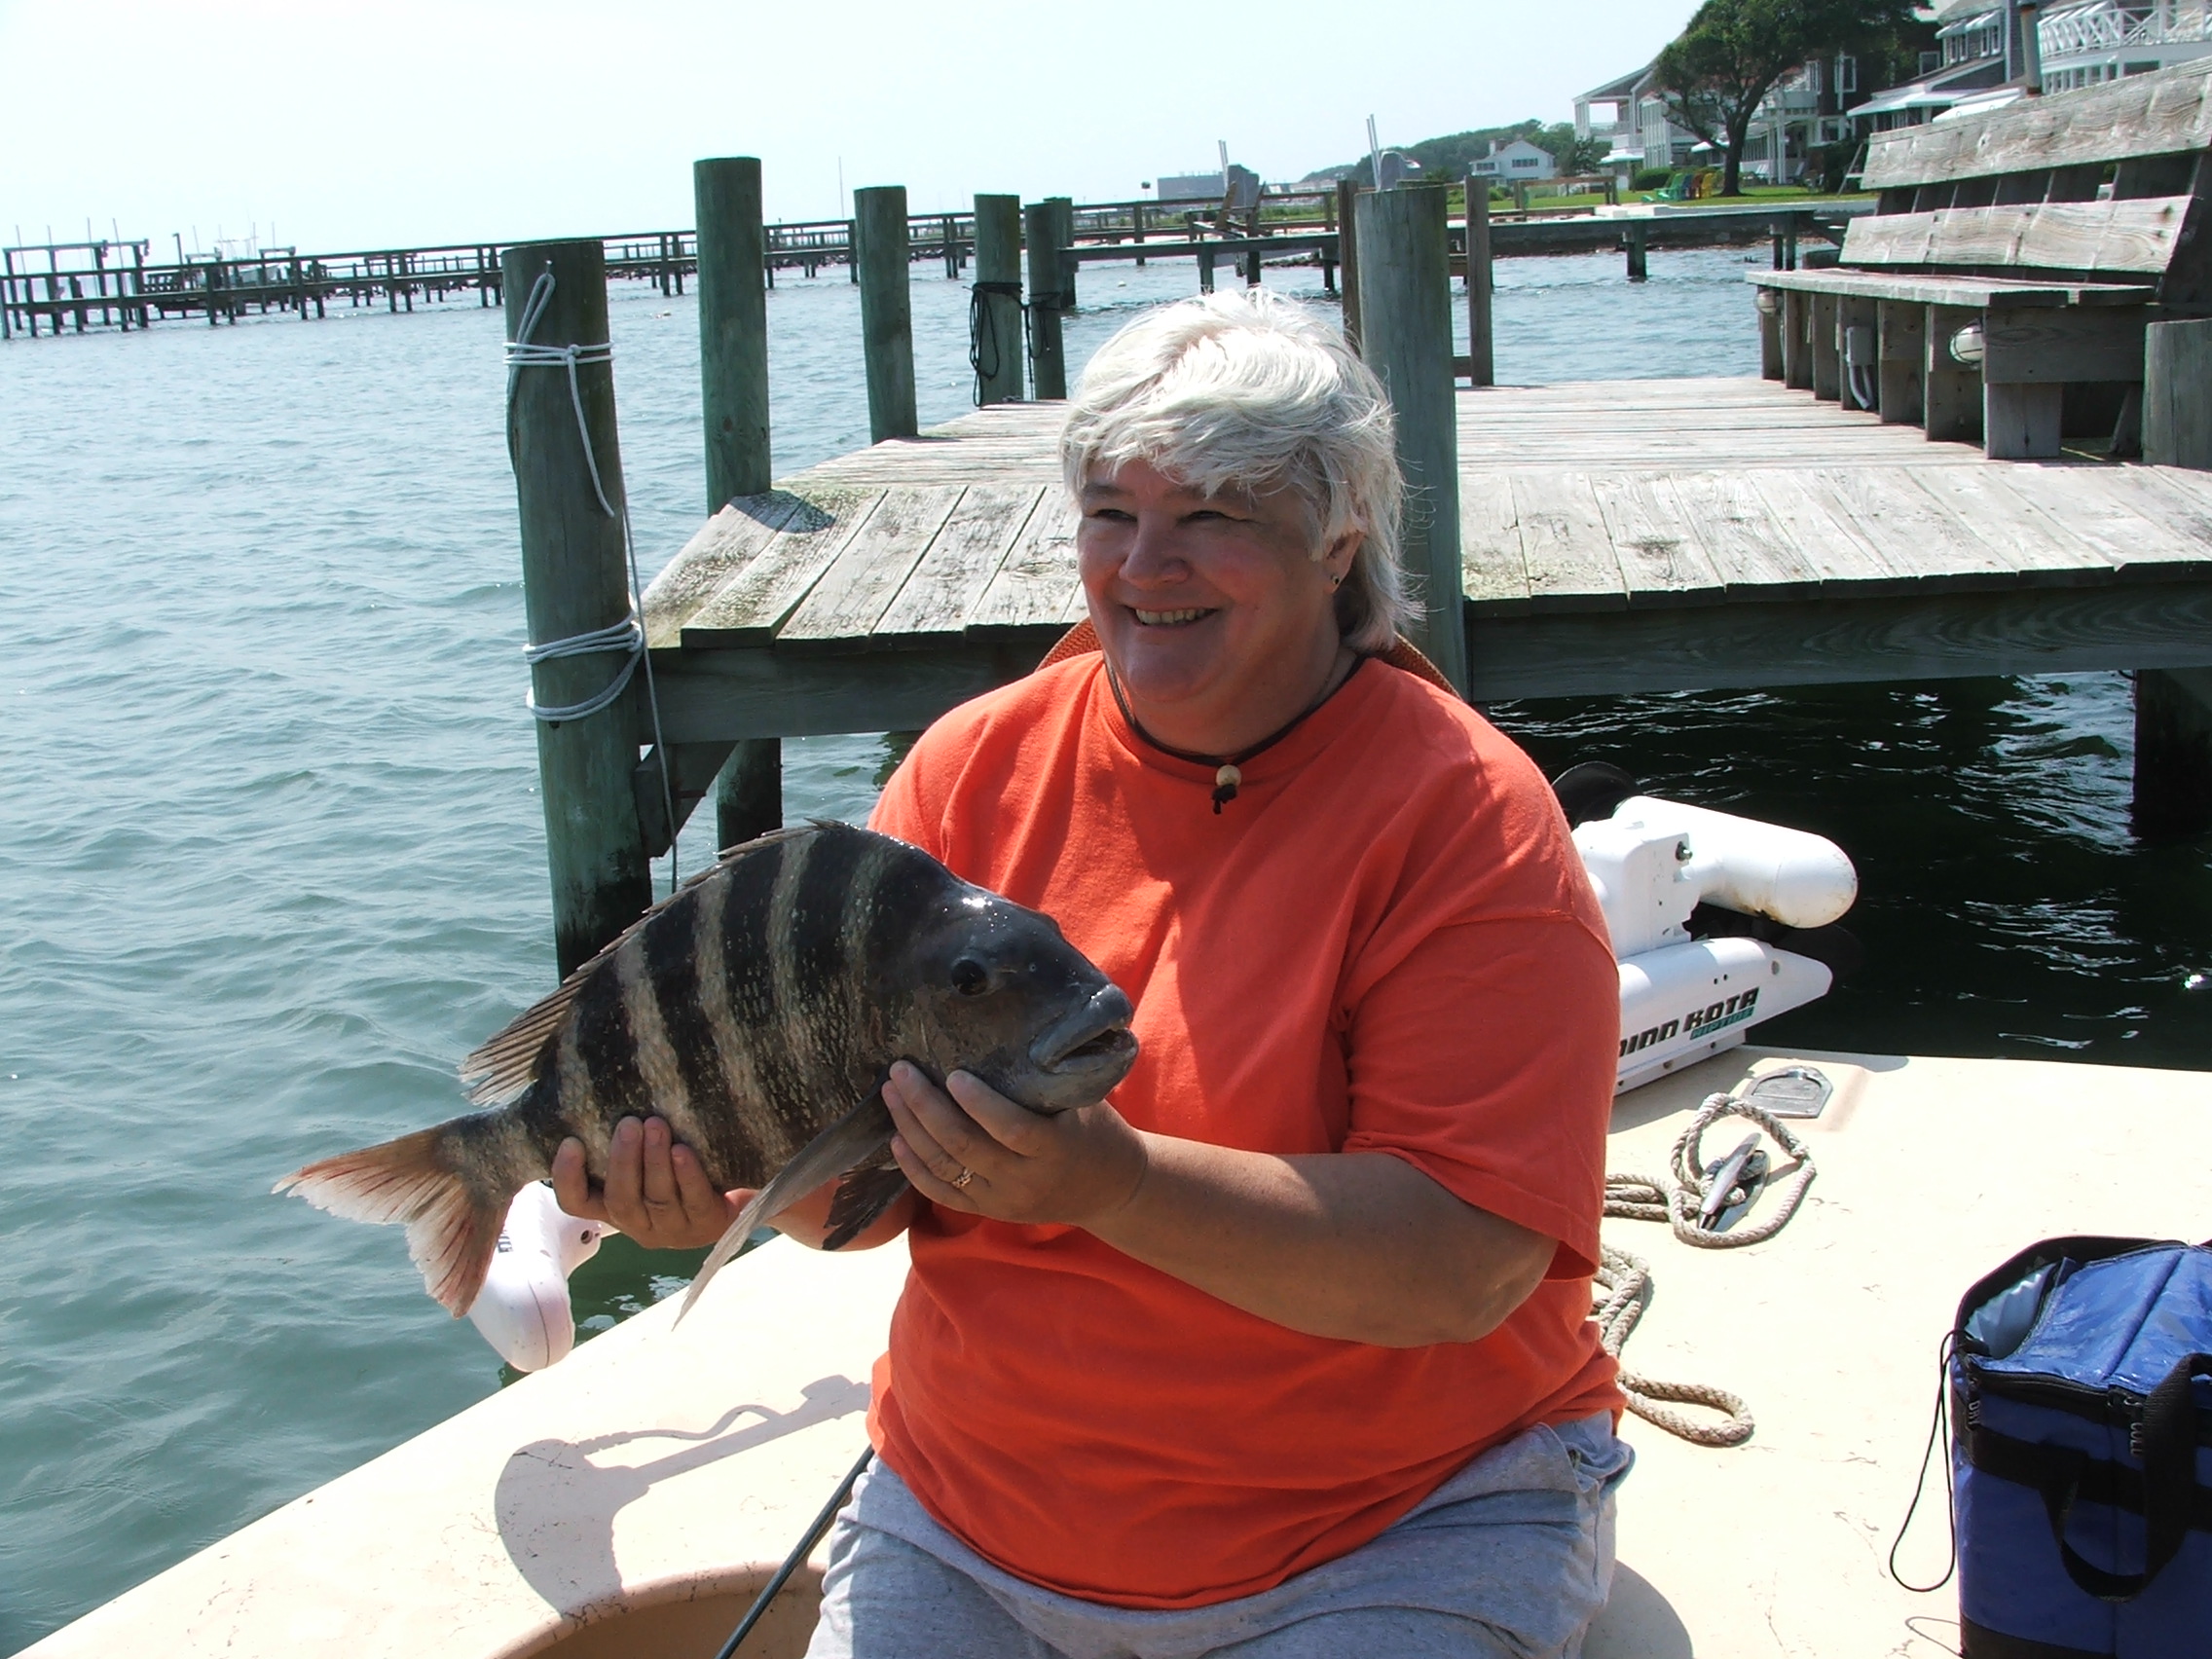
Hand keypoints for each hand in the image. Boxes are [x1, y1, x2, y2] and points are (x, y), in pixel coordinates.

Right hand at [551, 1115, 750, 1250]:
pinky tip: (682, 1151)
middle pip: (620, 1199)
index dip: (568, 1177)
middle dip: (622, 1160)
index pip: (576, 1202)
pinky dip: (687, 1175)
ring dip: (654, 1161)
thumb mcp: (642, 1159)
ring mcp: (671, 1229)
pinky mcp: (705, 1225)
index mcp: (611, 1207)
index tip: (570, 1142)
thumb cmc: (673, 1170)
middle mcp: (637, 1223)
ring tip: (656, 1125)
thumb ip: (623, 1138)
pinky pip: (694, 1200)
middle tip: (628, 1124)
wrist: (729, 1198)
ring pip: (656, 1199)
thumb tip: (604, 1082)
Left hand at [883, 1061, 1147, 1228]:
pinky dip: (914, 1168)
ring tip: (892, 1094)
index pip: (1011, 1128)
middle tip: (902, 1072)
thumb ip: (1046, 1080)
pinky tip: (896, 1139)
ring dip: (912, 1130)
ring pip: (946, 1168)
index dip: (979, 1104)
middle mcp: (1025, 1181)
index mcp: (1056, 1149)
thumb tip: (1003, 1032)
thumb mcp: (1084, 1102)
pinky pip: (942, 1193)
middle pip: (965, 1146)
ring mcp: (1003, 1201)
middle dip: (926, 1106)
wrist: (1110, 1191)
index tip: (953, 1073)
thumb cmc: (1097, 1131)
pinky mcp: (988, 1212)